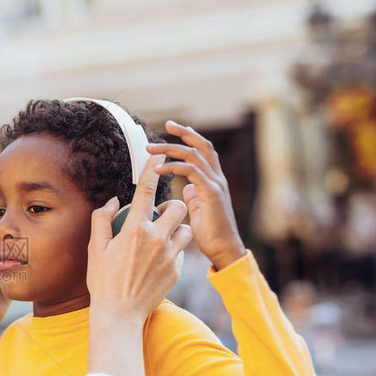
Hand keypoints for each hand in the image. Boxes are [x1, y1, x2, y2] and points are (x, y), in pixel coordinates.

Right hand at [88, 154, 191, 325]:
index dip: (152, 171)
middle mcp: (156, 239)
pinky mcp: (176, 270)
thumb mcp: (95, 247)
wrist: (119, 314)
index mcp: (134, 230)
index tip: (157, 159)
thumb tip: (114, 201)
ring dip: (176, 228)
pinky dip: (173, 250)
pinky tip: (158, 259)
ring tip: (162, 236)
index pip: (147, 192)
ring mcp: (169, 255)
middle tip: (159, 215)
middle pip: (178, 207)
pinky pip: (181, 251)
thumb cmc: (103, 280)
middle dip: (172, 205)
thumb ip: (102, 219)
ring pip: (185, 228)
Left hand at [149, 121, 245, 270]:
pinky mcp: (211, 193)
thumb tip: (185, 187)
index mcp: (212, 181)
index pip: (202, 151)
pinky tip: (158, 170)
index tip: (171, 130)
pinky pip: (191, 171)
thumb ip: (193, 195)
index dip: (189, 138)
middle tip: (166, 125)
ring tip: (152, 149)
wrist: (223, 251)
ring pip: (194, 155)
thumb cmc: (210, 234)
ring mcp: (215, 184)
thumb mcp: (198, 209)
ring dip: (171, 149)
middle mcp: (216, 178)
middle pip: (202, 146)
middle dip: (184, 132)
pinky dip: (173, 167)